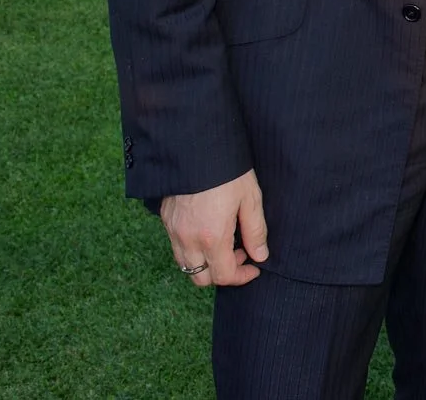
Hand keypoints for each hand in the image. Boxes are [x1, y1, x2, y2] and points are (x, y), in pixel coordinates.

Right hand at [160, 169, 267, 286]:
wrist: (196, 146)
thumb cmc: (228, 171)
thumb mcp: (250, 199)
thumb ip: (255, 231)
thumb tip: (260, 256)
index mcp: (212, 237)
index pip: (223, 276)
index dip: (242, 277)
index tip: (254, 267)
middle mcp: (188, 239)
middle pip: (201, 278)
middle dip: (222, 274)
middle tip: (239, 253)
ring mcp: (173, 231)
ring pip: (186, 265)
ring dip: (205, 263)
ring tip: (225, 242)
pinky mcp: (165, 219)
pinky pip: (176, 247)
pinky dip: (192, 249)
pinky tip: (208, 231)